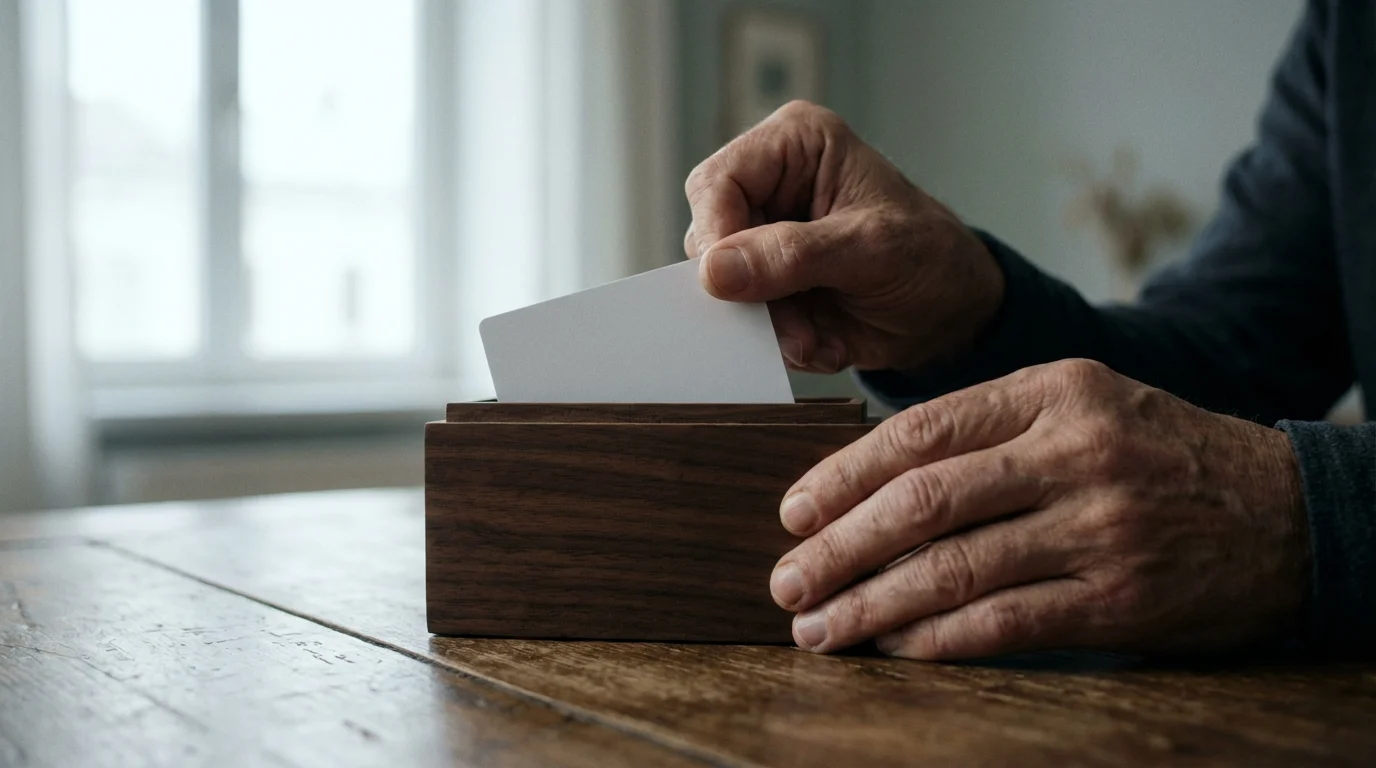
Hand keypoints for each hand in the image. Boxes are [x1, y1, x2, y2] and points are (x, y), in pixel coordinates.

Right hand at [684, 100, 1002, 373]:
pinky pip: (742, 321)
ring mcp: (763, 238)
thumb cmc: (930, 256)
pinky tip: (823, 340)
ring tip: (817, 337)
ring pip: (720, 288)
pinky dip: (779, 342)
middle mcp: (769, 185)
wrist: (952, 313)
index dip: (715, 237)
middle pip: (708, 238)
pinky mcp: (765, 285)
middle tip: (796, 326)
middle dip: (748, 293)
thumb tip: (715, 270)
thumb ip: (794, 256)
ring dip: (767, 325)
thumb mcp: (873, 249)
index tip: (730, 287)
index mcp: (794, 144)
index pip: (716, 183)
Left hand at [770, 359, 1310, 658]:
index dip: (843, 475)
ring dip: (872, 605)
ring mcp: (1100, 527)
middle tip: (787, 581)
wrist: (1285, 513)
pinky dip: (938, 641)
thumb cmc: (1159, 455)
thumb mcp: (1084, 406)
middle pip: (925, 501)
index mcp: (1056, 390)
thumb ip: (990, 430)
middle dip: (839, 547)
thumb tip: (870, 482)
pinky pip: (1005, 623)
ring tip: (820, 627)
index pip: (922, 430)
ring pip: (955, 568)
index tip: (793, 512)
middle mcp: (1075, 452)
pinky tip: (893, 648)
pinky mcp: (1120, 599)